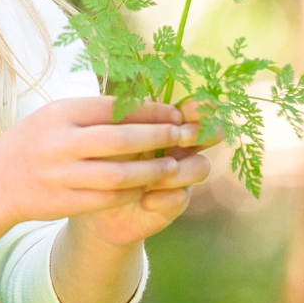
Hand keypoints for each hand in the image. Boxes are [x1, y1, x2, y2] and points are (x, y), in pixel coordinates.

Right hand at [0, 95, 195, 229]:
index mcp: (59, 114)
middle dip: (157, 137)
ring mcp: (60, 175)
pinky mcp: (63, 202)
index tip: (174, 112)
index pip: (113, 108)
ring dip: (151, 171)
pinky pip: (107, 199)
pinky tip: (147, 188)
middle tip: (183, 135)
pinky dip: (131, 193)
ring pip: (118, 174)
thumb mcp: (54, 117)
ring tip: (173, 166)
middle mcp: (59, 143)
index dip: (149, 110)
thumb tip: (144, 105)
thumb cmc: (33, 143)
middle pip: (120, 139)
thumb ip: (92, 113)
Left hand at [69, 98, 223, 245]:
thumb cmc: (99, 155)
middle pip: (213, 133)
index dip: (200, 108)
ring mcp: (181, 175)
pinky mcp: (174, 202)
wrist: (90, 198)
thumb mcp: (112, 134)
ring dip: (179, 169)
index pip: (196, 109)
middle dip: (200, 133)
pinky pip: (183, 197)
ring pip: (201, 166)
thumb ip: (131, 119)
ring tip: (151, 177)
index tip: (186, 111)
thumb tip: (146, 100)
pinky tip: (145, 200)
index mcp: (167, 123)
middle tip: (179, 138)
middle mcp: (180, 147)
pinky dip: (164, 197)